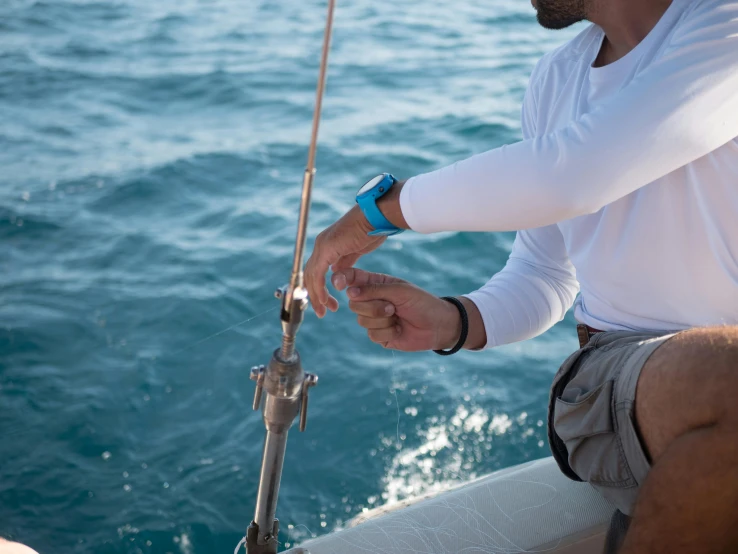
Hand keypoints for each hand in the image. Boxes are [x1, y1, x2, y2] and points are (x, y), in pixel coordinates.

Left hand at [305, 205, 386, 317]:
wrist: (376, 217)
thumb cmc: (372, 230)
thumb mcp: (356, 250)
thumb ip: (345, 262)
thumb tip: (337, 272)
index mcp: (327, 245)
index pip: (316, 271)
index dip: (319, 289)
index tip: (327, 303)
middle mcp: (321, 245)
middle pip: (310, 276)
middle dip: (316, 296)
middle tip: (323, 312)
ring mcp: (322, 246)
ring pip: (311, 277)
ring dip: (317, 296)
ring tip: (324, 311)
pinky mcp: (326, 249)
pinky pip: (318, 274)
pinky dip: (319, 289)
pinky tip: (326, 300)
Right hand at [331, 268, 461, 351]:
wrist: (439, 325)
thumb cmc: (422, 302)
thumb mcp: (399, 291)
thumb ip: (374, 290)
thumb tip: (349, 292)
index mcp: (376, 284)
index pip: (353, 279)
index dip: (343, 280)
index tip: (339, 283)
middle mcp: (372, 301)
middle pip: (354, 304)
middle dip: (373, 306)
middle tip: (392, 307)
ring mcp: (374, 319)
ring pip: (361, 320)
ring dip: (382, 320)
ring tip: (398, 317)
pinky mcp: (379, 335)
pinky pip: (372, 334)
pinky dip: (387, 332)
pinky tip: (399, 329)